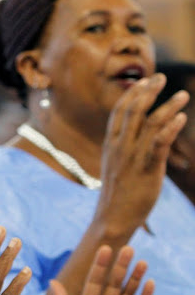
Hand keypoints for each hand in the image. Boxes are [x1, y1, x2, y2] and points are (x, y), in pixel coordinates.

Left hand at [48, 245, 153, 294]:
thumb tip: (52, 280)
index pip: (94, 281)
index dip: (100, 266)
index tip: (105, 248)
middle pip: (113, 284)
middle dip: (120, 267)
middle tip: (128, 248)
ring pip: (127, 294)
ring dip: (135, 278)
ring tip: (142, 262)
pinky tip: (150, 283)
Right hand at [95, 73, 187, 236]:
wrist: (112, 217)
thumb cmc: (117, 192)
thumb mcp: (115, 165)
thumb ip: (124, 147)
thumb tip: (135, 135)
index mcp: (111, 144)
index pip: (120, 111)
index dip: (133, 94)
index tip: (146, 80)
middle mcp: (120, 146)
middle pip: (134, 111)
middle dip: (148, 92)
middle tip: (162, 77)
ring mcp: (132, 157)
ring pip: (150, 124)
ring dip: (168, 106)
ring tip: (183, 95)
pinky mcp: (147, 169)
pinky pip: (159, 144)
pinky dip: (170, 129)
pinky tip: (181, 118)